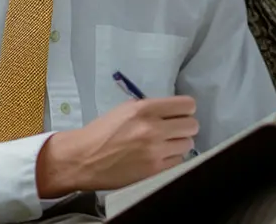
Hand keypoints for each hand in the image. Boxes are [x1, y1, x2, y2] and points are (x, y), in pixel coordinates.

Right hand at [36, 96, 198, 196]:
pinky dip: (172, 158)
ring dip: (179, 143)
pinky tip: (160, 156)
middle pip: (192, 125)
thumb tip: (169, 111)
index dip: (186, 109)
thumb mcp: (124, 109)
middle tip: (174, 129)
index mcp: (145, 109)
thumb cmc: (101, 132)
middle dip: (185, 126)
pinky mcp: (154, 170)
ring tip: (166, 144)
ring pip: (187, 144)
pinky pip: (178, 161)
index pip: (187, 105)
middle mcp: (153, 129)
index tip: (181, 113)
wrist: (83, 159)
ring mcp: (155, 151)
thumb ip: (149, 108)